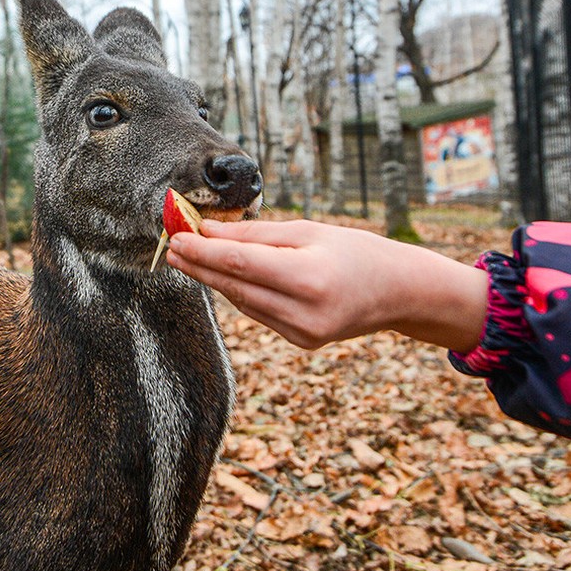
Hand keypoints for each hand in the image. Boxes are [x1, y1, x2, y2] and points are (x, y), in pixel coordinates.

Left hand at [166, 219, 488, 352]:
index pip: (240, 263)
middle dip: (198, 265)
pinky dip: (239, 293)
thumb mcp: (307, 231)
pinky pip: (258, 313)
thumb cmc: (354, 251)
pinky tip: (224, 275)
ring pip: (241, 302)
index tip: (176, 236)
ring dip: (214, 278)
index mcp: (309, 277)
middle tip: (171, 246)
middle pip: (234, 286)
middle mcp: (304, 311)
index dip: (202, 250)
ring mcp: (302, 332)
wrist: (399, 292)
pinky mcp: (300, 341)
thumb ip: (254, 234)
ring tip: (189, 256)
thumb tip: (206, 228)